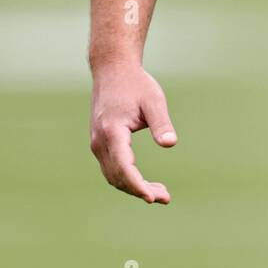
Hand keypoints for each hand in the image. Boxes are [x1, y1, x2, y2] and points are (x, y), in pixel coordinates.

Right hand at [90, 63, 176, 202]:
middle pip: (117, 177)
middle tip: (166, 197)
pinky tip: (144, 182)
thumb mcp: (153, 100)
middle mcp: (100, 141)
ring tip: (160, 193)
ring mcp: (97, 143)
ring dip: (133, 187)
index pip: (123, 167)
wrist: (113, 70)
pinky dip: (126, 178)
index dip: (137, 185)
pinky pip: (111, 168)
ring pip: (113, 175)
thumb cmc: (136, 84)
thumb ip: (161, 123)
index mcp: (112, 131)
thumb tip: (170, 144)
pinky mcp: (100, 143)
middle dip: (139, 190)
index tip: (153, 198)